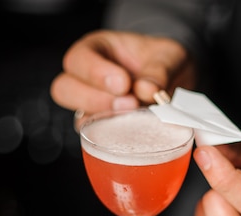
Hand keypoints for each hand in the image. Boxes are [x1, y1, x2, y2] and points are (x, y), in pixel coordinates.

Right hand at [50, 30, 195, 127]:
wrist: (177, 82)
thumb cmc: (164, 62)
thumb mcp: (169, 55)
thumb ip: (160, 69)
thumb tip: (147, 90)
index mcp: (95, 50)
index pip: (78, 59)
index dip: (95, 73)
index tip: (124, 83)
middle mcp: (86, 79)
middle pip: (63, 90)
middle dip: (94, 100)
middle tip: (130, 104)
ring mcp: (93, 107)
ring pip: (78, 119)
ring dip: (103, 123)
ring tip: (134, 118)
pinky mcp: (103, 130)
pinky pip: (96, 140)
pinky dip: (113, 139)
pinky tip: (134, 133)